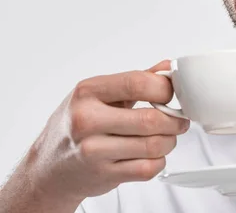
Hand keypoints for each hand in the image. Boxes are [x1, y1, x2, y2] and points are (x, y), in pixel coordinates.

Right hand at [23, 60, 189, 204]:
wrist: (50, 166)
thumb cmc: (78, 125)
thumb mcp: (99, 94)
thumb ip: (136, 81)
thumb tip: (168, 68)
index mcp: (88, 92)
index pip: (137, 83)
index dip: (165, 88)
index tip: (173, 94)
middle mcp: (87, 120)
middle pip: (151, 119)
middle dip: (175, 120)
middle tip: (179, 119)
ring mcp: (93, 150)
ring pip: (154, 145)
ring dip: (170, 141)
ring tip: (166, 136)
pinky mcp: (104, 174)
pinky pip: (149, 168)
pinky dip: (159, 161)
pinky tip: (152, 154)